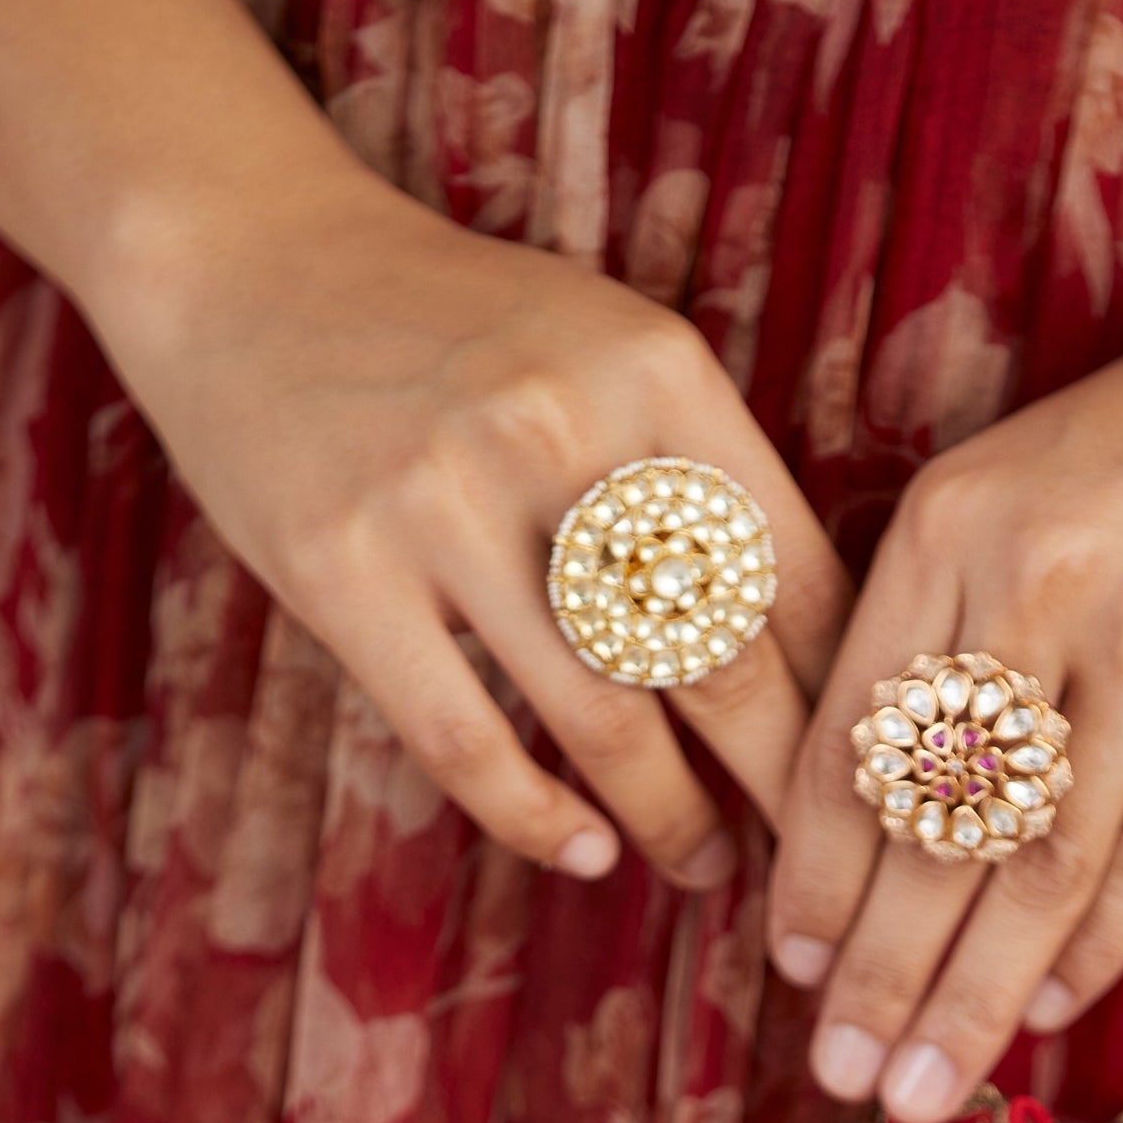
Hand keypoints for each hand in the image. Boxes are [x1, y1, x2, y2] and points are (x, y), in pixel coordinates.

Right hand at [93, 168, 848, 884]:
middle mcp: (561, 426)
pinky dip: (539, 819)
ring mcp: (444, 499)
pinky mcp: (343, 567)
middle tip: (815, 861)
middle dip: (782, 787)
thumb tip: (820, 659)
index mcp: (658, 369)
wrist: (248, 256)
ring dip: (670, 821)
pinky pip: (468, 742)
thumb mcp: (609, 353)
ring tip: (702, 866)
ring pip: (603, 720)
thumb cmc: (462, 332)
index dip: (846, 700)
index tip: (873, 774)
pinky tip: (586, 851)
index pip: (793, 574)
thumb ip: (705, 477)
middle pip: (719, 662)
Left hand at [766, 332, 1122, 1122]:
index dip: (817, 875)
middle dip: (880, 971)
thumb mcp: (1014, 502)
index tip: (794, 976)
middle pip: (934, 821)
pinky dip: (1091, 951)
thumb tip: (872, 839)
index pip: (855, 737)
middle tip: (846, 1077)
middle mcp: (1036, 578)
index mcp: (947, 527)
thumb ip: (939, 641)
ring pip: (1038, 865)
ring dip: (974, 996)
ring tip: (925, 1091)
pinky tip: (1044, 1013)